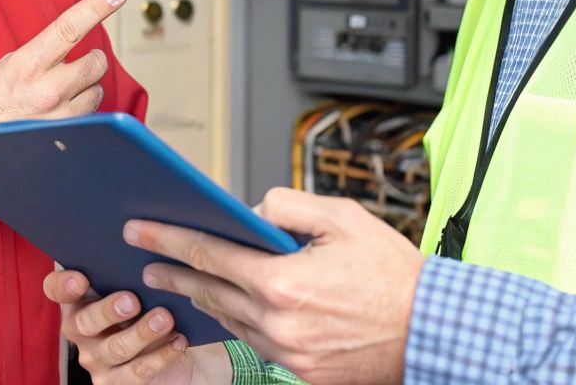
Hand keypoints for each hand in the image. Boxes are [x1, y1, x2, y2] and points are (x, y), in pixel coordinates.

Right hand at [0, 0, 127, 129]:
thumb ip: (30, 57)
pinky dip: (81, 110)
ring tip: (59, 96)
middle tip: (75, 64)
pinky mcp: (71, 137)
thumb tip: (57, 46)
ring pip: (97, 89)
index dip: (95, 7)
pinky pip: (91, 114)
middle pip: (96, 61)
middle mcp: (48, 90)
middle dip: (91, 59)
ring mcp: (63, 116)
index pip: (68, 28)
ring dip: (85, 87)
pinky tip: (59, 115)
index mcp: (26, 66)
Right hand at [42, 269, 230, 383]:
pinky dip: (160, 356)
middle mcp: (81, 330)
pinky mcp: (116, 383)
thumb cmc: (148, 306)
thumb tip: (148, 230)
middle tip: (131, 300)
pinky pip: (136, 372)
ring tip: (165, 318)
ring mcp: (97, 359)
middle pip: (83, 323)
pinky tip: (178, 341)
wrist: (170, 350)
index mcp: (79, 299)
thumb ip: (128, 266)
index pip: (56, 289)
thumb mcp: (135, 284)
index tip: (81, 277)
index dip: (63, 285)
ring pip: (114, 348)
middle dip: (106, 311)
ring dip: (141, 333)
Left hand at [129, 188, 423, 384]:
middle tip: (145, 261)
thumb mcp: (343, 219)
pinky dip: (240, 323)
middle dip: (173, 274)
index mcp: (283, 281)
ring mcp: (289, 354)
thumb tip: (253, 214)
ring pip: (231, 321)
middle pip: (209, 293)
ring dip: (204, 300)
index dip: (168, 240)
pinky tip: (231, 308)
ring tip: (182, 282)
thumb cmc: (395, 274)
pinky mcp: (303, 373)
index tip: (138, 230)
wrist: (437, 331)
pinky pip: (257, 343)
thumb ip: (288, 207)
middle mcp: (278, 323)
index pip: (208, 255)